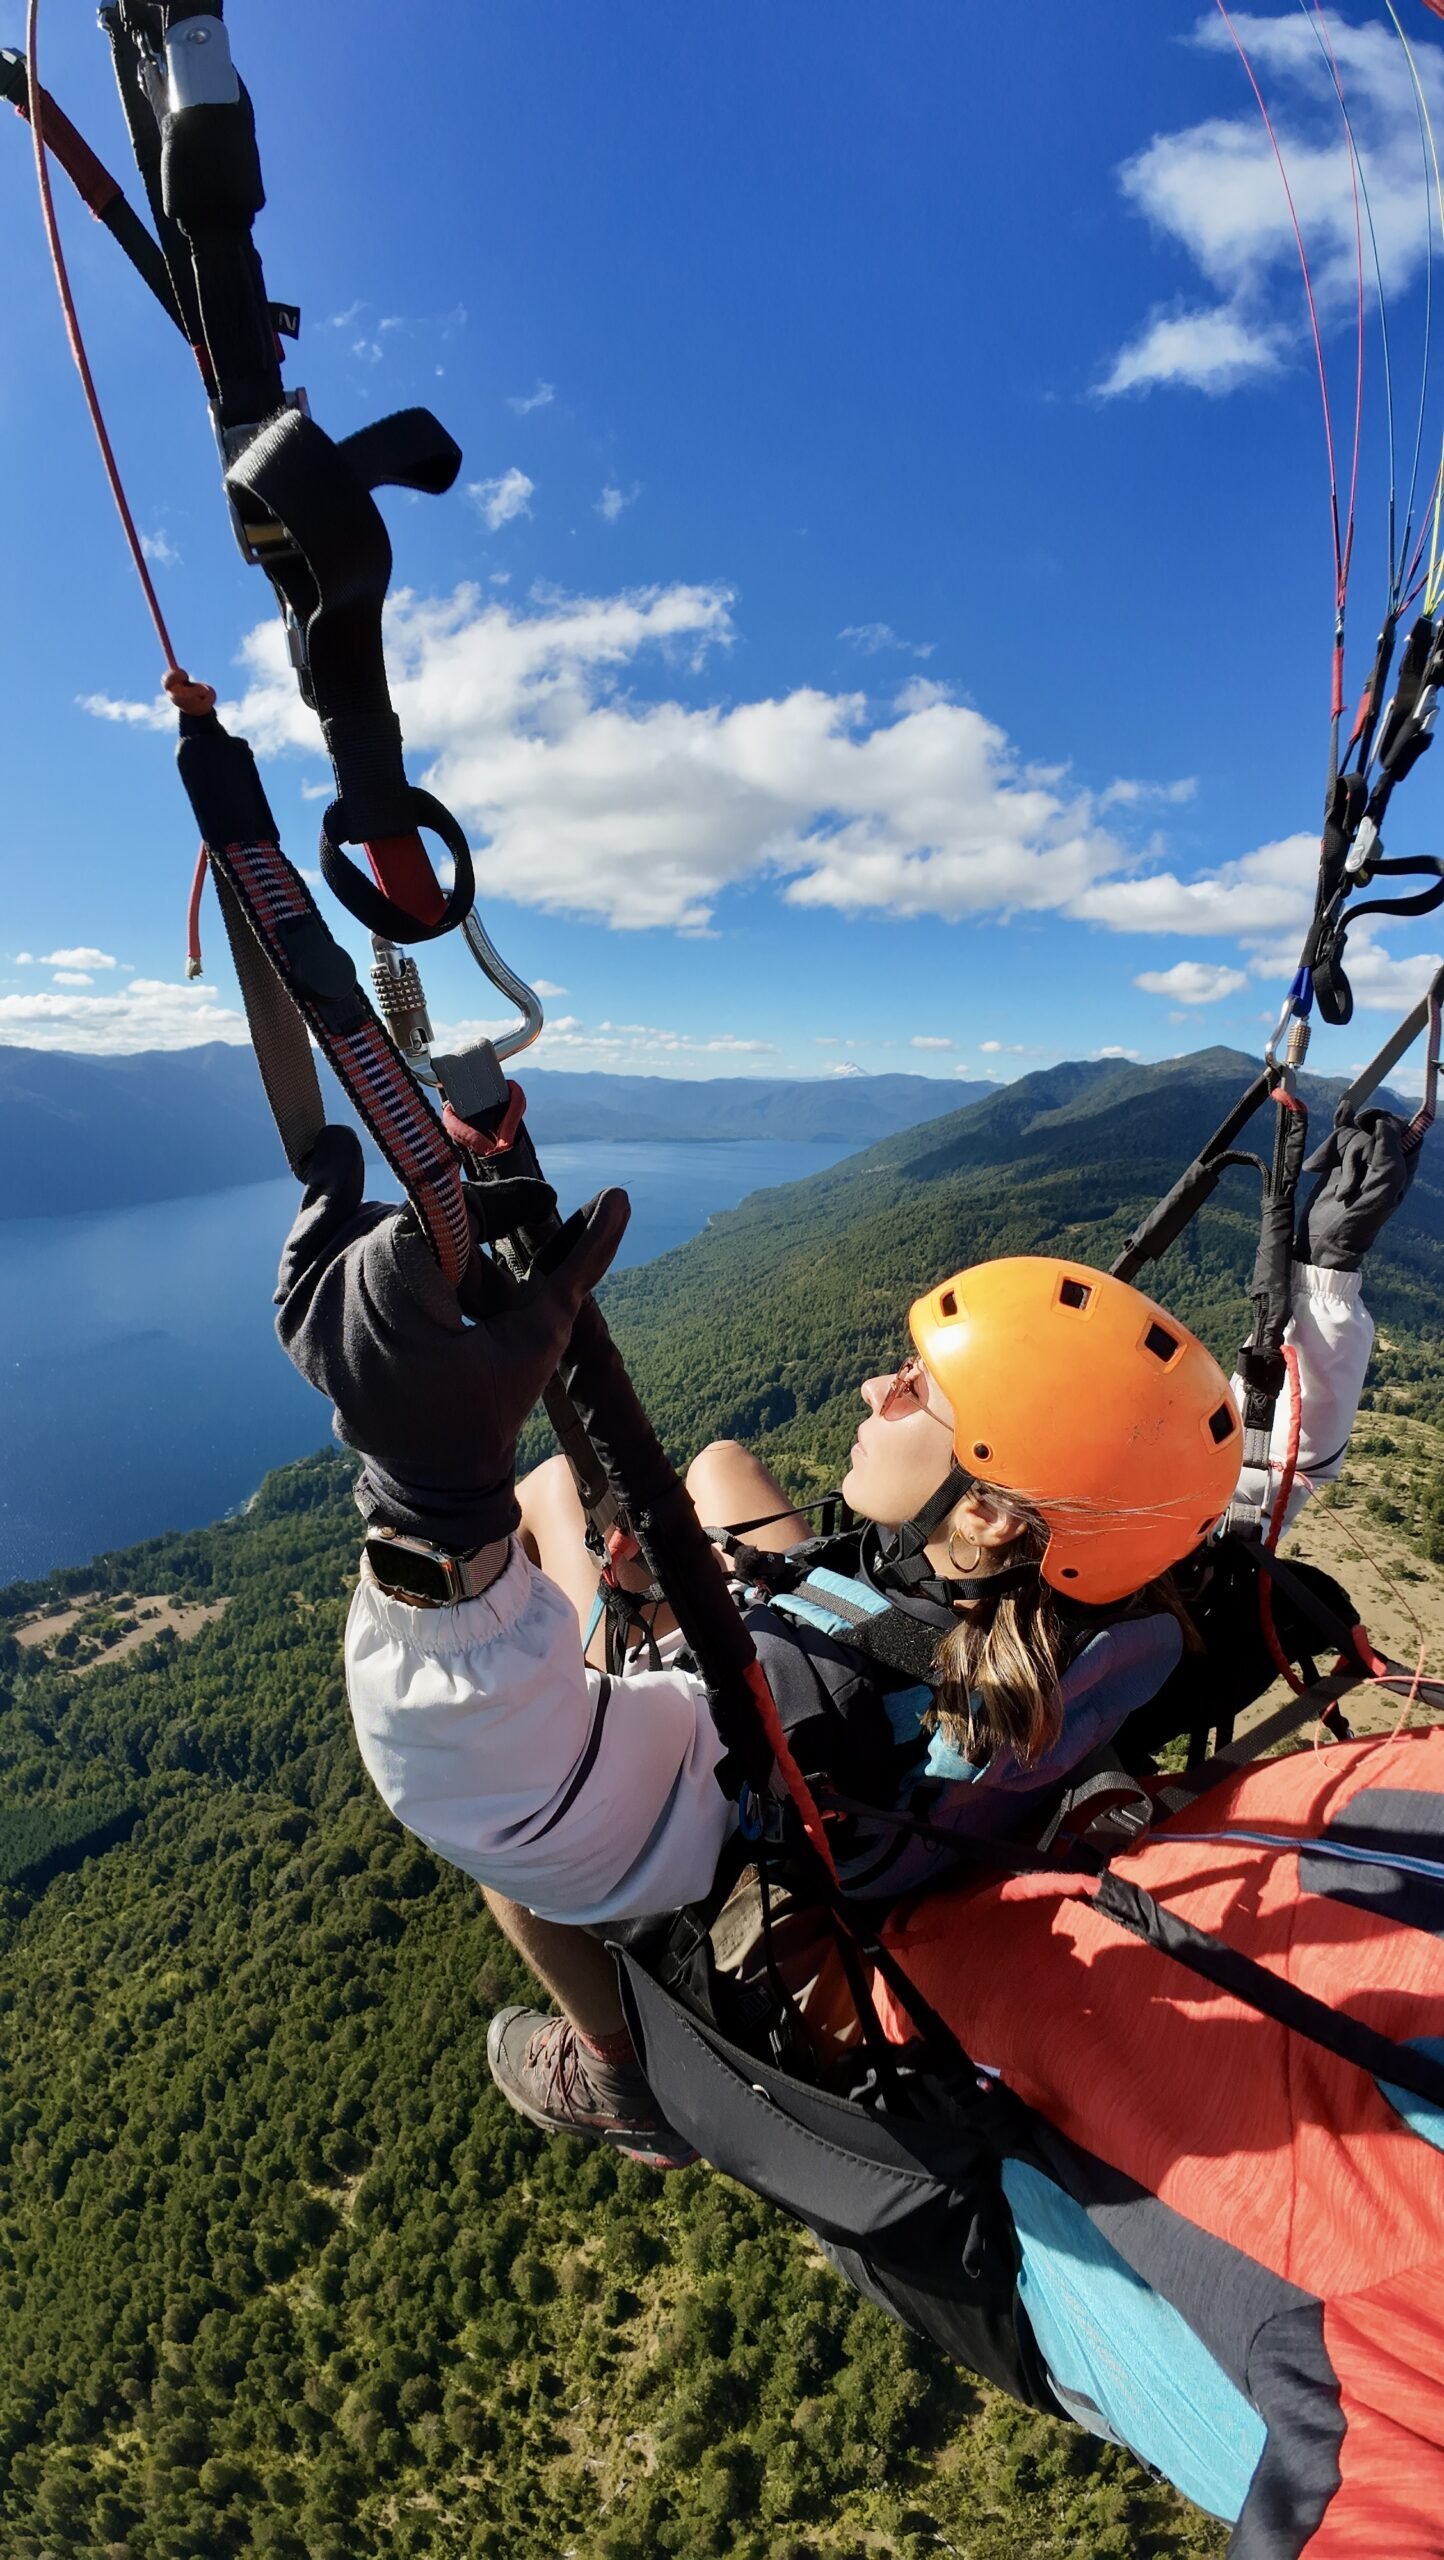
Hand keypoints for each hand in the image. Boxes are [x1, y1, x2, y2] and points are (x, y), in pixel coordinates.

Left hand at [275, 1126, 628, 1549]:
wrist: (429, 1474)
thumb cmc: (486, 1408)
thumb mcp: (537, 1335)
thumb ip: (573, 1261)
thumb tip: (617, 1197)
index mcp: (396, 1278)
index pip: (448, 1204)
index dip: (499, 1205)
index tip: (538, 1205)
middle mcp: (339, 1279)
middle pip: (409, 1216)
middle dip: (459, 1239)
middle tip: (491, 1285)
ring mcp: (307, 1298)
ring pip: (369, 1224)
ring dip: (412, 1240)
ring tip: (449, 1292)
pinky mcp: (294, 1315)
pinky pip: (312, 1246)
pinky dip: (334, 1227)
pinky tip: (353, 1192)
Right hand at [1294, 1107, 1415, 1271]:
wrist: (1324, 1242)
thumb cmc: (1358, 1222)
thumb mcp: (1380, 1191)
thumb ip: (1388, 1157)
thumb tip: (1381, 1124)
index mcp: (1400, 1169)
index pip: (1403, 1130)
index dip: (1386, 1123)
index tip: (1367, 1126)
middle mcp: (1382, 1162)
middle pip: (1373, 1129)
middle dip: (1355, 1140)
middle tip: (1342, 1162)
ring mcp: (1360, 1162)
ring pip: (1354, 1132)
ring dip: (1336, 1144)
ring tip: (1320, 1168)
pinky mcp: (1339, 1164)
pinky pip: (1342, 1134)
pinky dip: (1340, 1122)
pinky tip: (1341, 1112)